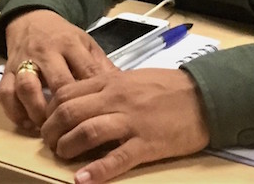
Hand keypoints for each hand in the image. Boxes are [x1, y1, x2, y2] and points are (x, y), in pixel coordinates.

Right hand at [0, 10, 116, 130]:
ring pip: (27, 88)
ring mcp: (24, 61)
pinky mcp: (6, 71)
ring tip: (48, 128)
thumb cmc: (63, 37)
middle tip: (73, 128)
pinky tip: (27, 124)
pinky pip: (5, 93)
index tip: (101, 116)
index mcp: (70, 44)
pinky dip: (14, 112)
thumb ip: (101, 66)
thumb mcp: (86, 43)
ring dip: (37, 111)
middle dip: (65, 108)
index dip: (94, 96)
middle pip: (57, 82)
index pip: (85, 72)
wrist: (31, 19)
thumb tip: (122, 90)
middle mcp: (46, 52)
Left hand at [41, 69, 209, 183]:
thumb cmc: (169, 88)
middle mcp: (117, 99)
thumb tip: (82, 100)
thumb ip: (108, 87)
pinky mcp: (146, 144)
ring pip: (87, 132)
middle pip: (70, 112)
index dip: (51, 110)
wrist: (204, 96)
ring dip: (68, 147)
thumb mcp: (133, 79)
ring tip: (63, 156)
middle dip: (52, 131)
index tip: (48, 123)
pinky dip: (97, 171)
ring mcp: (132, 121)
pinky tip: (82, 180)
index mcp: (112, 82)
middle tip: (50, 143)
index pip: (67, 93)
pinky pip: (117, 158)